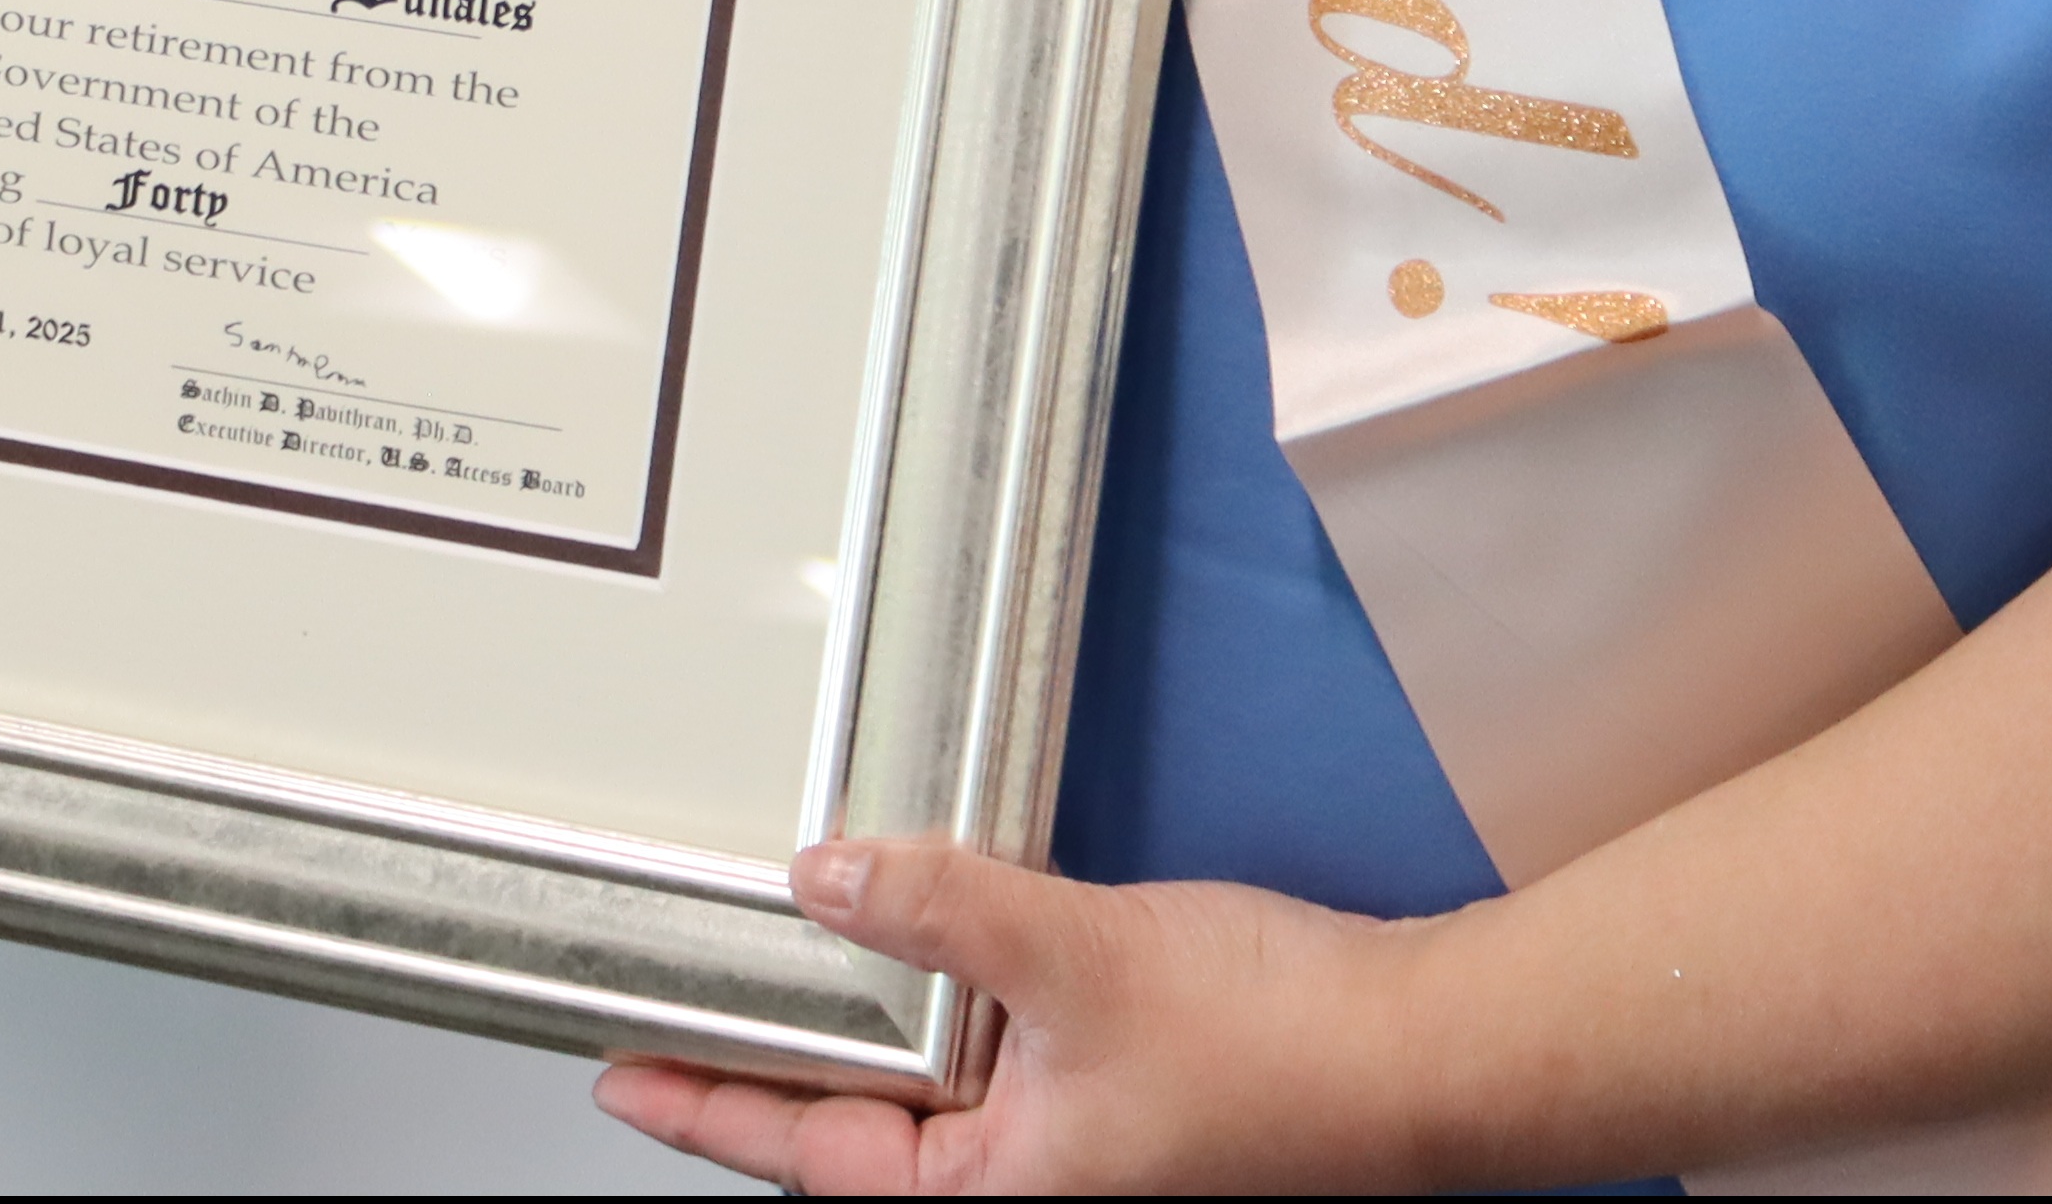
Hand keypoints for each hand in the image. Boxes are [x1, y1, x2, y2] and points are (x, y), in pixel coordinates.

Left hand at [595, 837, 1436, 1191]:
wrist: (1431, 1051)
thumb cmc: (1291, 1051)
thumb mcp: (1081, 958)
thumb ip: (944, 913)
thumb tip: (828, 880)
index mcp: (1001, 1197)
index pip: (807, 1156)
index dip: (705, 1108)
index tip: (620, 1072)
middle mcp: (1029, 1183)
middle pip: (856, 1126)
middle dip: (769, 1062)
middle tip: (680, 993)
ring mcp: (1075, 1138)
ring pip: (925, 1082)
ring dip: (862, 1016)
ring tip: (781, 946)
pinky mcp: (1118, 1086)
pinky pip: (995, 1044)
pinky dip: (945, 992)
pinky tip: (924, 925)